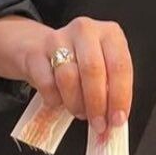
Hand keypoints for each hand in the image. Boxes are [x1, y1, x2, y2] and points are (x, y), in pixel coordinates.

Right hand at [0, 14, 132, 135]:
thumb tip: (115, 119)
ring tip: (80, 112)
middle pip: (93, 70)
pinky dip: (55, 99)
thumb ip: (111, 88)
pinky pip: (46, 83)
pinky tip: (60, 102)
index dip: (120, 96)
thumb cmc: (78, 62)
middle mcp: (85, 31)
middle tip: (98, 123)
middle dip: (97, 103)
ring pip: (69, 78)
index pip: (120, 65)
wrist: (40, 49)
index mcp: (109, 33)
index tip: (117, 119)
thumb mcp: (102, 67)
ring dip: (76, 103)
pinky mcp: (35, 53)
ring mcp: (57, 39)